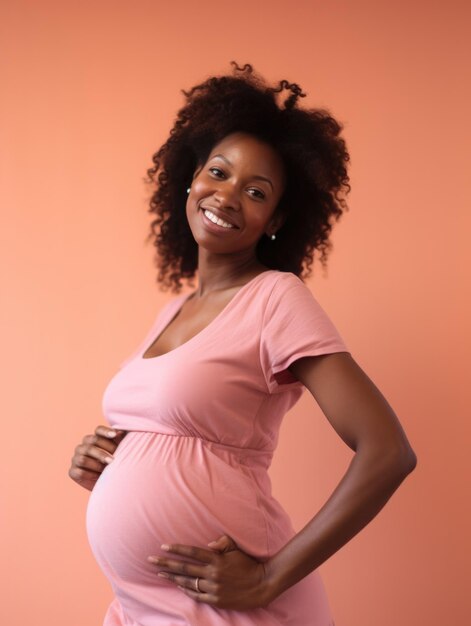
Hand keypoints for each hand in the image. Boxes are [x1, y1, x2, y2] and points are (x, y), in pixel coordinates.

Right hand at [68, 425, 126, 490]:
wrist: (109, 482)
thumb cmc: (116, 464)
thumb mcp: (120, 451)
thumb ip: (121, 441)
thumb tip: (120, 432)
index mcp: (95, 438)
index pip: (99, 430)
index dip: (106, 432)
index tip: (114, 435)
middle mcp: (83, 446)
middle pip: (91, 444)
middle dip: (102, 452)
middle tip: (113, 460)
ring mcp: (76, 458)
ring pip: (83, 459)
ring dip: (96, 465)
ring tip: (106, 470)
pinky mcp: (73, 471)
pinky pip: (80, 472)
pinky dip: (90, 475)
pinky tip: (99, 477)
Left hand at [147, 535, 272, 610]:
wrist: (262, 585)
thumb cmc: (248, 563)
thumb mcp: (237, 549)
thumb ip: (223, 543)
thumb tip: (209, 544)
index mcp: (217, 559)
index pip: (192, 552)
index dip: (176, 549)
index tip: (163, 546)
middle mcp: (213, 574)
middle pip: (184, 568)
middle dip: (166, 563)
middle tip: (150, 560)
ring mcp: (213, 588)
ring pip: (188, 582)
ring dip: (172, 577)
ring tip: (160, 573)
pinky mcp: (216, 600)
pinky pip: (196, 595)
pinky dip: (186, 590)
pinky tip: (178, 585)